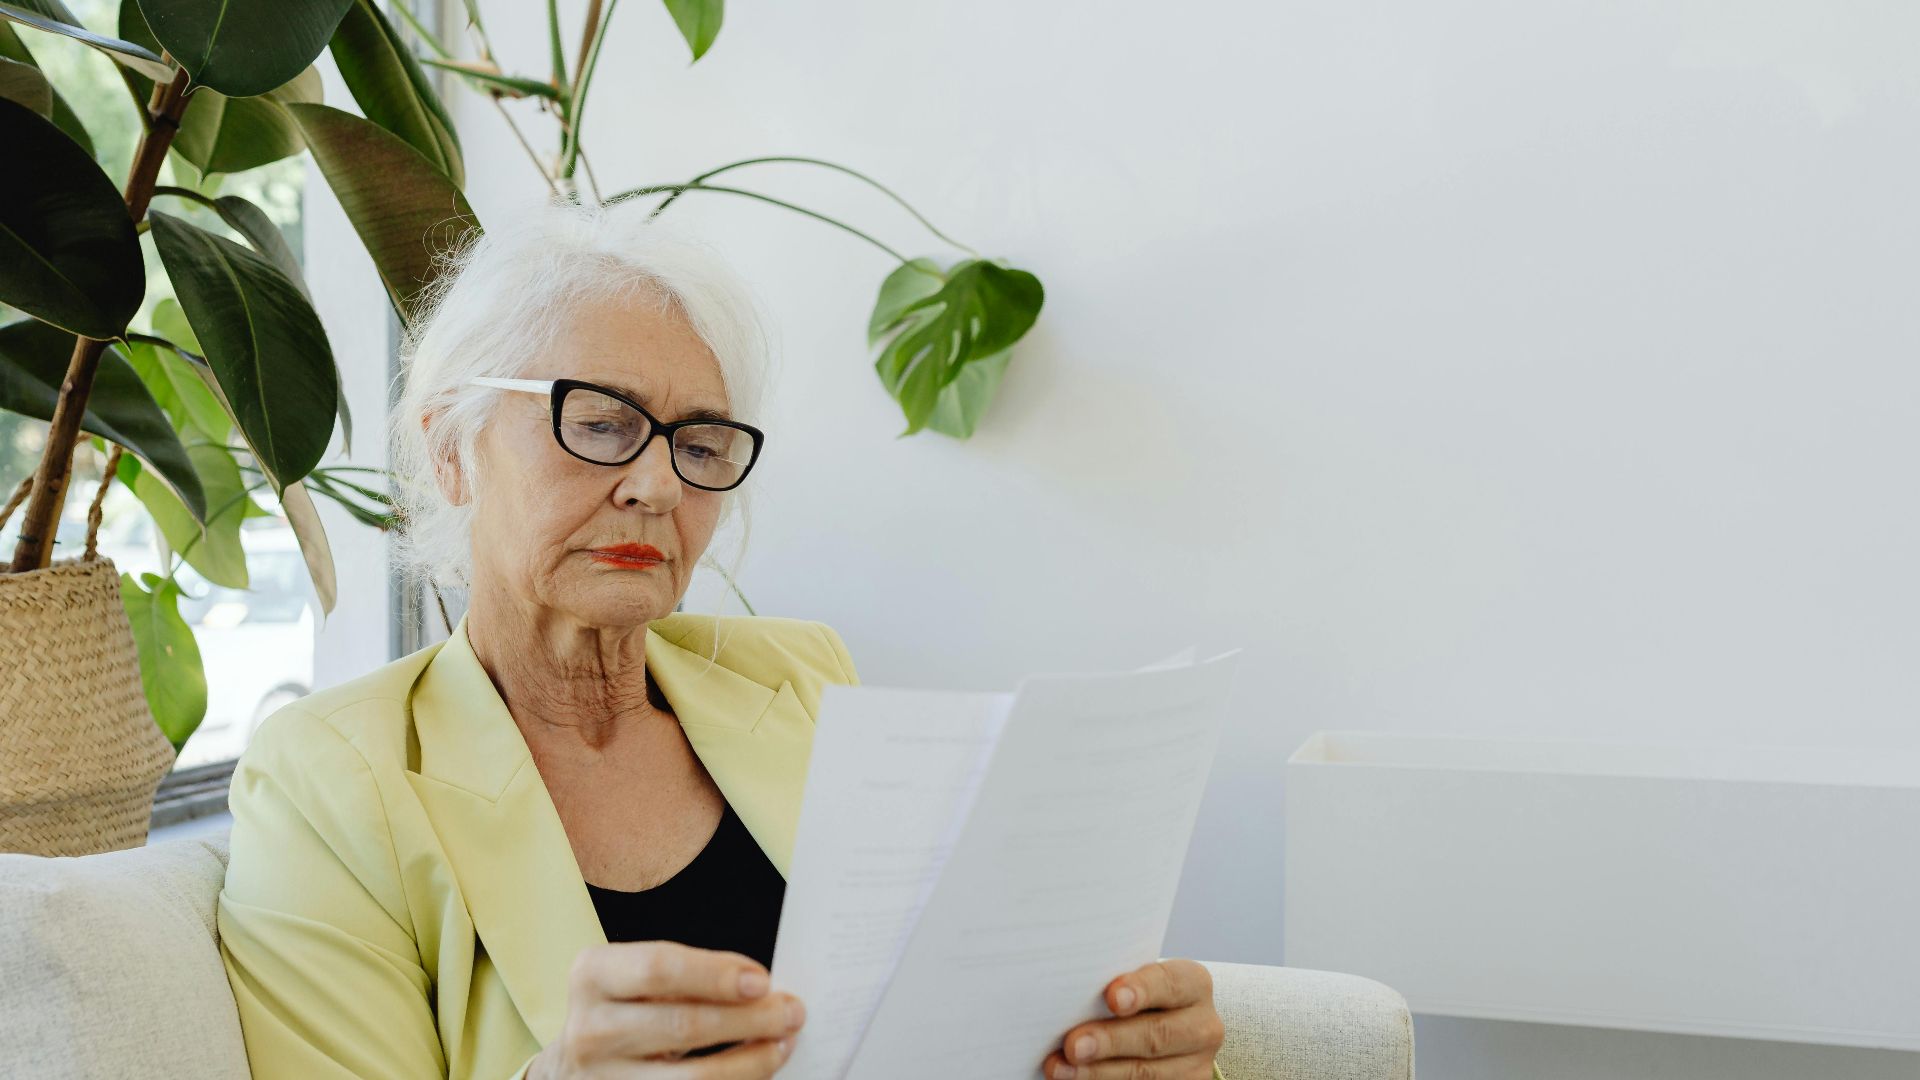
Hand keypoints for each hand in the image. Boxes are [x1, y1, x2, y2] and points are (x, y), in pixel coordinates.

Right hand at [532, 940, 804, 1077]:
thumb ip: (691, 976)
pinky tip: (758, 1071)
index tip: (763, 980)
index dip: (715, 974)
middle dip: (749, 1018)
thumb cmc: (624, 1011)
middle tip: (792, 1011)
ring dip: (752, 1061)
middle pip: (683, 1024)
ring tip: (783, 1043)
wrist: (577, 1069)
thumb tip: (764, 989)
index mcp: (593, 976)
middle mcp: (591, 1030)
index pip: (659, 968)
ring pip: (694, 1078)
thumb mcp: (636, 980)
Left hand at [1041, 958, 1223, 1079]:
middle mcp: (1203, 1026)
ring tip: (1060, 1069)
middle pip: (1156, 1034)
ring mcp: (1197, 1065)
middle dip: (1110, 1040)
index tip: (1111, 997)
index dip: (1140, 990)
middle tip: (1072, 1045)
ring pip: (1146, 1073)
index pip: (1169, 983)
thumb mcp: (1135, 983)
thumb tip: (1069, 998)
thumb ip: (1115, 987)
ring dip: (1098, 1072)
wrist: (1165, 1028)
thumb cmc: (1138, 997)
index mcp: (1193, 985)